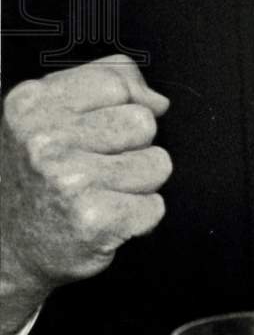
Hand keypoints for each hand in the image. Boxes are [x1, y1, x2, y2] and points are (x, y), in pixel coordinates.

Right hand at [1, 55, 171, 304]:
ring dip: (138, 183)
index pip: (117, 80)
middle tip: (95, 168)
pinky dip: (139, 218)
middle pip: (142, 121)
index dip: (121, 105)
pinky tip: (104, 220)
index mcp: (31, 104)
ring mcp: (68, 180)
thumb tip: (157, 101)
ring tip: (100, 194)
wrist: (4, 253)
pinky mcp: (92, 219)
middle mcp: (44, 140)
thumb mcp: (48, 116)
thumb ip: (104, 84)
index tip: (97, 130)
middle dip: (132, 146)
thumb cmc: (34, 180)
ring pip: (157, 163)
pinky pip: (154, 206)